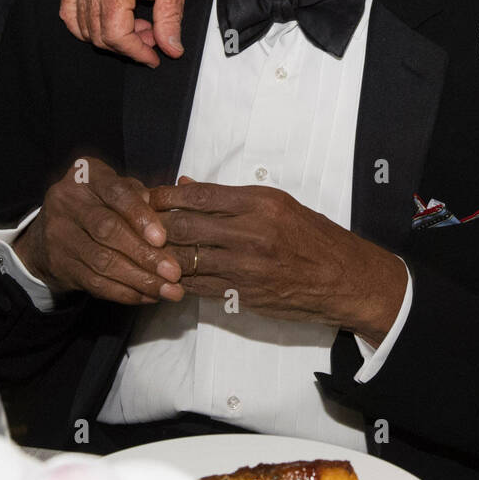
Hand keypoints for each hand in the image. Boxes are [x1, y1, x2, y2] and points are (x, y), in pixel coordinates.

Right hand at [15, 158, 182, 304]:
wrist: (50, 232)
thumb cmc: (102, 205)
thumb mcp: (120, 191)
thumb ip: (144, 198)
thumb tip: (172, 217)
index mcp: (88, 176)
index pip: (116, 193)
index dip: (140, 216)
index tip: (162, 238)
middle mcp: (67, 201)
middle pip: (108, 230)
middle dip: (144, 254)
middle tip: (173, 272)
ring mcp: (59, 234)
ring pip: (103, 261)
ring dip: (140, 279)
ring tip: (169, 290)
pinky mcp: (58, 264)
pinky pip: (94, 283)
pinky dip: (125, 292)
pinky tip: (148, 296)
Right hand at [60, 0, 196, 67]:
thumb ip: (170, 20)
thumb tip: (171, 49)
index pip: (115, 34)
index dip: (136, 52)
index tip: (153, 57)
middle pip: (98, 34)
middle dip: (128, 45)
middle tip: (153, 38)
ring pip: (83, 27)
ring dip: (111, 36)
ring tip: (140, 26)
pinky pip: (69, 11)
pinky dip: (86, 25)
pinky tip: (113, 22)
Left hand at [149, 178, 407, 344]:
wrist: (344, 278)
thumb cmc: (314, 237)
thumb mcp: (279, 205)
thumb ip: (231, 198)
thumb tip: (187, 186)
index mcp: (260, 203)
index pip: (198, 195)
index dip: (164, 196)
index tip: (146, 197)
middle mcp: (251, 232)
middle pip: (183, 226)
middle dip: (152, 227)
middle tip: (135, 226)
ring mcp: (246, 266)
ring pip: (186, 259)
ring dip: (160, 258)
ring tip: (143, 253)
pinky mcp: (243, 294)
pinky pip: (198, 287)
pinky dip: (178, 282)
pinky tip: (166, 278)